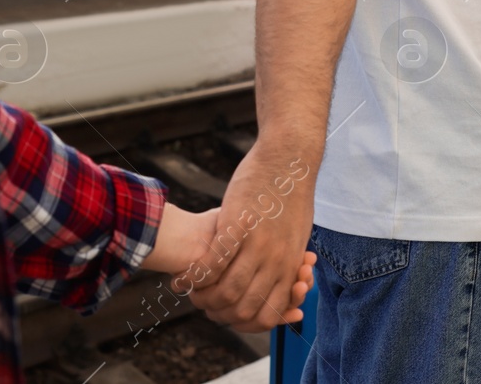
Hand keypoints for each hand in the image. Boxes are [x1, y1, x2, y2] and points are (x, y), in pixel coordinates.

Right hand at [189, 139, 316, 331]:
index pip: (269, 314)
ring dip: (204, 299)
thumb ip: (289, 258)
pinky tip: (182, 278)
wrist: (289, 157)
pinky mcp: (237, 226)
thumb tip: (288, 278)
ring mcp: (257, 245)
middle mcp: (275, 261)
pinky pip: (213, 264)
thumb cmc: (291, 192)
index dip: (244, 323)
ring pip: (227, 292)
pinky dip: (194, 277)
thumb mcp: (298, 232)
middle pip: (244, 309)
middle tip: (204, 306)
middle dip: (220, 315)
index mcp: (290, 265)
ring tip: (190, 293)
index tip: (228, 315)